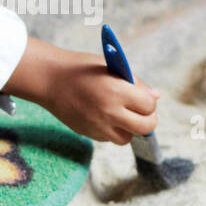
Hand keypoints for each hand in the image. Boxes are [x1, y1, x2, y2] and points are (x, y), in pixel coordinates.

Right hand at [5, 39, 159, 143]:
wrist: (49, 79)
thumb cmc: (81, 69)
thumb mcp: (111, 67)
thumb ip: (135, 83)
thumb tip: (156, 97)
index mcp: (117, 91)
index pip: (149, 105)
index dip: (150, 102)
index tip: (144, 98)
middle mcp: (110, 112)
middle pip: (145, 127)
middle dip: (149, 120)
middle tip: (144, 113)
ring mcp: (99, 126)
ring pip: (127, 138)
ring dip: (130, 128)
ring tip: (122, 115)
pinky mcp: (89, 134)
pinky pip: (110, 138)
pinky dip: (113, 130)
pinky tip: (104, 116)